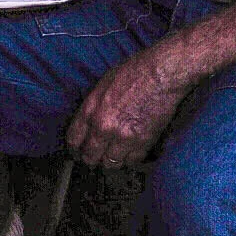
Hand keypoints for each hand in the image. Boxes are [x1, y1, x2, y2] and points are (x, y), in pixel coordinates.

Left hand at [66, 46, 191, 167]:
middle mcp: (104, 127)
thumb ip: (93, 106)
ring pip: (110, 164)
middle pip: (90, 157)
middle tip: (95, 157)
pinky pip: (131, 161)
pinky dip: (130, 159)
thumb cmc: (135, 72)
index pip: (73, 141)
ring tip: (114, 156)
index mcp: (91, 110)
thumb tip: (89, 122)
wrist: (161, 73)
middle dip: (91, 158)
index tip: (78, 152)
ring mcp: (123, 137)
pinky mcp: (143, 142)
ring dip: (111, 161)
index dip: (75, 149)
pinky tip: (130, 152)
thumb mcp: (103, 84)